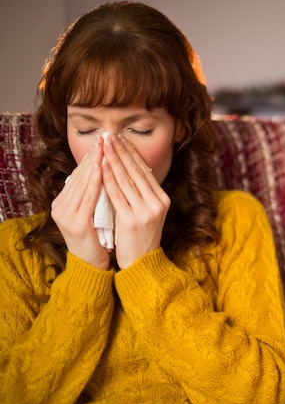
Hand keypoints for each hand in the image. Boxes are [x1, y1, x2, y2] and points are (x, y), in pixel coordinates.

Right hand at [51, 138, 109, 269]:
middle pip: (79, 176)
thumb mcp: (93, 212)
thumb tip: (103, 170)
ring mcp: (66, 215)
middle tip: (105, 138)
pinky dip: (93, 182)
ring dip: (94, 164)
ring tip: (104, 148)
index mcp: (63, 203)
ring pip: (82, 184)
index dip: (92, 158)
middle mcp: (60, 206)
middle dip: (94, 156)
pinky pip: (87, 198)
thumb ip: (93, 194)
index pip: (79, 175)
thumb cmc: (97, 238)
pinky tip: (100, 169)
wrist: (92, 265)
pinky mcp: (76, 223)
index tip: (104, 142)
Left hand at [101, 134, 170, 268]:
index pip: (145, 171)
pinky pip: (117, 195)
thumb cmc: (141, 237)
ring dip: (113, 160)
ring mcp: (145, 211)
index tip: (121, 139)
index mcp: (162, 199)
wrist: (142, 263)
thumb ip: (143, 193)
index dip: (132, 153)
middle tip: (110, 136)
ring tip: (104, 146)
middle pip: (136, 172)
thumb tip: (133, 169)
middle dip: (121, 151)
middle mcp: (157, 203)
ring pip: (126, 180)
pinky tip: (102, 167)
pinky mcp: (131, 220)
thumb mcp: (149, 212)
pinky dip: (108, 179)